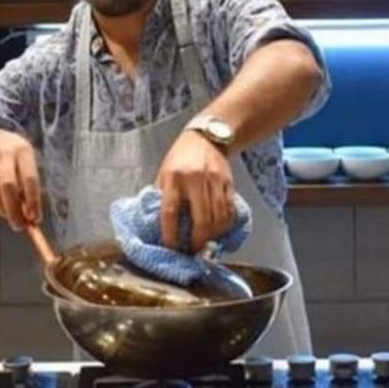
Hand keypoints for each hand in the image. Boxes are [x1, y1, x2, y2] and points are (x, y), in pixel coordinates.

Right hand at [0, 129, 41, 230]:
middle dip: (14, 210)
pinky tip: (1, 209)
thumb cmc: (16, 158)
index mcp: (23, 151)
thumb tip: (32, 216)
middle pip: (7, 186)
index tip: (36, 218)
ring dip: (2, 210)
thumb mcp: (27, 163)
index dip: (33, 201)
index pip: (29, 178)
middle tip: (20, 225)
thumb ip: (30, 187)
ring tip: (12, 219)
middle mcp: (4, 154)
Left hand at [155, 130, 234, 252]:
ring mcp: (214, 181)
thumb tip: (159, 224)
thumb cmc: (180, 158)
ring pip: (218, 218)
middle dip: (198, 240)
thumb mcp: (164, 173)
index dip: (171, 234)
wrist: (206, 137)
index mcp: (173, 178)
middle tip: (193, 250)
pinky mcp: (228, 182)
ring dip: (212, 236)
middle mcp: (195, 180)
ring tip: (205, 242)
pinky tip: (218, 230)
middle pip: (201, 219)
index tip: (171, 247)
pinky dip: (224, 225)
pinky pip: (229, 210)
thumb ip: (162, 196)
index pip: (170, 212)